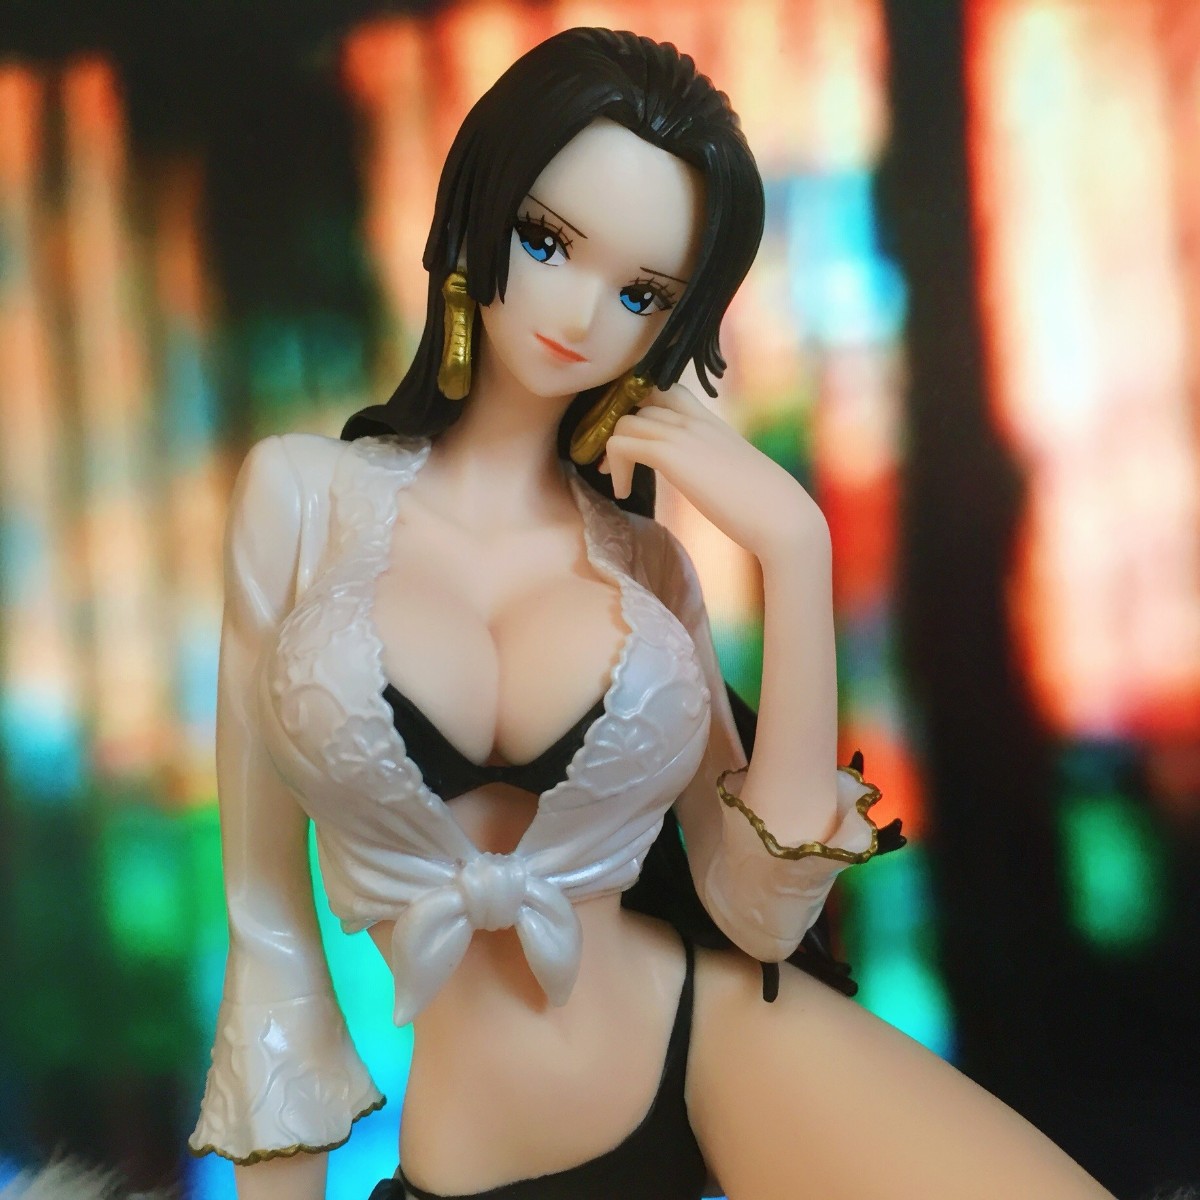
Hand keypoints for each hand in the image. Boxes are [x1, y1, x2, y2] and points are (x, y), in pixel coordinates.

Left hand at [598, 383, 828, 562]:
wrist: (781, 515)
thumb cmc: (765, 505)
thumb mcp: (734, 474)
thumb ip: (715, 466)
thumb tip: (710, 479)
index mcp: (712, 422)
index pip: (668, 390)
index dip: (642, 408)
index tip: (635, 438)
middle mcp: (696, 420)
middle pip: (641, 403)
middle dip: (621, 430)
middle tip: (618, 462)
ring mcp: (683, 433)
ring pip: (625, 421)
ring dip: (613, 451)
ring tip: (617, 481)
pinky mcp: (671, 454)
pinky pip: (622, 444)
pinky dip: (615, 468)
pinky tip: (622, 492)